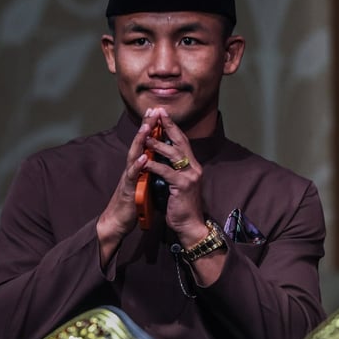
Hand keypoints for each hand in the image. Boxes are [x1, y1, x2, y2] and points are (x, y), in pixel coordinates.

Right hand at [96, 113, 153, 266]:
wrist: (118, 221)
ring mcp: (129, 177)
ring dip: (140, 141)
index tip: (159, 111)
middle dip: (146, 126)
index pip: (146, 142)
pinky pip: (133, 176)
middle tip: (153, 110)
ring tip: (147, 127)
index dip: (151, 127)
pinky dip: (138, 166)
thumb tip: (159, 160)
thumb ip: (150, 170)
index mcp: (139, 166)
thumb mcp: (145, 182)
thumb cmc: (132, 202)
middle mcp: (132, 167)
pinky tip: (143, 157)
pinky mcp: (128, 189)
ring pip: (134, 155)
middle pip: (139, 143)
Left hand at [141, 108, 209, 247]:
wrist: (190, 225)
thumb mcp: (177, 183)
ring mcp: (190, 176)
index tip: (163, 113)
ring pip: (173, 154)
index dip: (172, 126)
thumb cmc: (181, 206)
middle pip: (180, 141)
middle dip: (168, 126)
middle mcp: (194, 167)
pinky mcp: (183, 186)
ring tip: (146, 136)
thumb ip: (172, 169)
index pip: (182, 141)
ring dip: (158, 144)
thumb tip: (160, 157)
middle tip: (157, 113)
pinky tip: (145, 160)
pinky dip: (155, 165)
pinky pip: (167, 171)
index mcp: (192, 166)